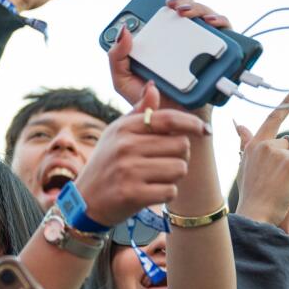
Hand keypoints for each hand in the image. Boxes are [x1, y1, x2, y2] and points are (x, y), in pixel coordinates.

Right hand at [74, 81, 203, 225]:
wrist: (85, 202)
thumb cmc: (105, 165)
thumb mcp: (116, 134)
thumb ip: (139, 112)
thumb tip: (153, 87)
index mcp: (124, 128)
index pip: (168, 119)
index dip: (191, 123)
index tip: (204, 129)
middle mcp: (126, 146)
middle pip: (181, 144)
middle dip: (179, 155)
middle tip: (163, 162)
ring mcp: (129, 170)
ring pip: (179, 168)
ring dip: (174, 176)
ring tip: (155, 178)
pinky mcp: (133, 194)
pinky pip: (171, 191)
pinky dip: (166, 194)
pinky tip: (150, 192)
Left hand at [107, 0, 231, 109]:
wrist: (173, 125)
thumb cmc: (149, 101)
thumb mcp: (123, 80)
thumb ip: (116, 57)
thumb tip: (124, 31)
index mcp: (162, 42)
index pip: (166, 13)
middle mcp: (183, 41)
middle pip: (187, 10)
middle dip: (181, 0)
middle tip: (171, 6)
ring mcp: (202, 47)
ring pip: (206, 16)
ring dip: (197, 7)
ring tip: (184, 13)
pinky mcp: (220, 56)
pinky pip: (226, 33)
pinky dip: (220, 22)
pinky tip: (210, 22)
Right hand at [234, 86, 288, 225]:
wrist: (255, 214)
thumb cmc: (252, 194)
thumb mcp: (246, 165)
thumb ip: (246, 142)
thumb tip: (237, 123)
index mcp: (254, 144)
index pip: (273, 118)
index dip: (288, 102)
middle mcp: (264, 144)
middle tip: (280, 180)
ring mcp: (278, 152)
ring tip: (284, 185)